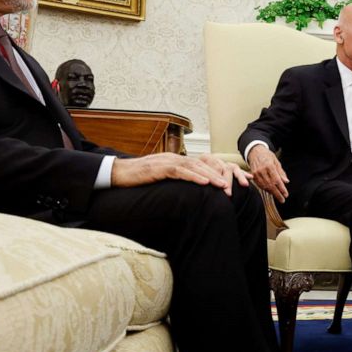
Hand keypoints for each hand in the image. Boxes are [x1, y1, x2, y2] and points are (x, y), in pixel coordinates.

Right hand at [111, 153, 250, 195]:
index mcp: (177, 162)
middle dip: (220, 175)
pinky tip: (204, 183)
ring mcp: (167, 162)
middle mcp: (175, 159)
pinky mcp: (159, 168)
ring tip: (224, 186)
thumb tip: (189, 193)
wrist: (117, 174)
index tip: (233, 182)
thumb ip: (175, 182)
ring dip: (211, 177)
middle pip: (202, 165)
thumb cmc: (138, 179)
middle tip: (235, 185)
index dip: (218, 172)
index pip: (202, 165)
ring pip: (194, 168)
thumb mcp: (161, 180)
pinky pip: (180, 172)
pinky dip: (194, 177)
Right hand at [248, 145, 289, 202]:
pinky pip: (259, 185)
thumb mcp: (276, 162)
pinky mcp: (252, 175)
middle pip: (271, 185)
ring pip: (265, 186)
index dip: (282, 189)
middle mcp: (262, 170)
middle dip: (277, 194)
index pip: (277, 180)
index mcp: (269, 166)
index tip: (286, 194)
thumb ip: (281, 172)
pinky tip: (270, 192)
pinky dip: (265, 189)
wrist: (255, 151)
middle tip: (282, 200)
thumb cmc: (267, 156)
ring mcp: (256, 173)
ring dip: (272, 193)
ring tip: (278, 196)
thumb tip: (286, 182)